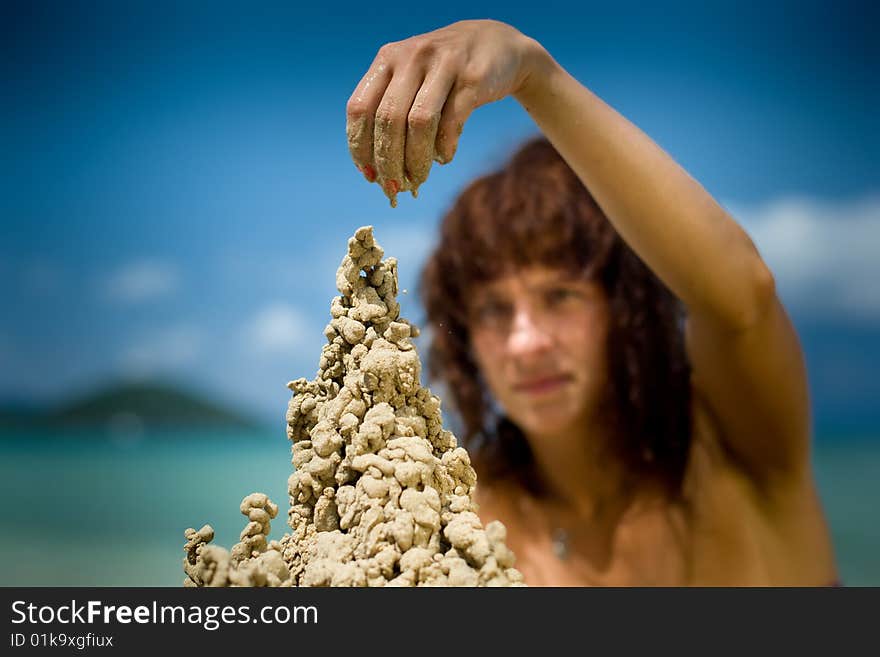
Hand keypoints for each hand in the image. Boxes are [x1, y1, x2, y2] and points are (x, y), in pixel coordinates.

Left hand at [346, 19, 536, 206]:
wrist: (496, 44)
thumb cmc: (444, 74)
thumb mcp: (411, 80)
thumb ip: (392, 114)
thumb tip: (377, 172)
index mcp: (387, 59)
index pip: (360, 108)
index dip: (360, 146)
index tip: (369, 174)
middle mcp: (411, 57)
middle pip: (388, 119)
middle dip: (389, 161)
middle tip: (394, 188)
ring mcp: (443, 63)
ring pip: (419, 122)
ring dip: (416, 159)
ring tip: (418, 179)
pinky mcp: (472, 77)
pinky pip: (452, 121)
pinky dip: (444, 148)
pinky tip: (444, 158)